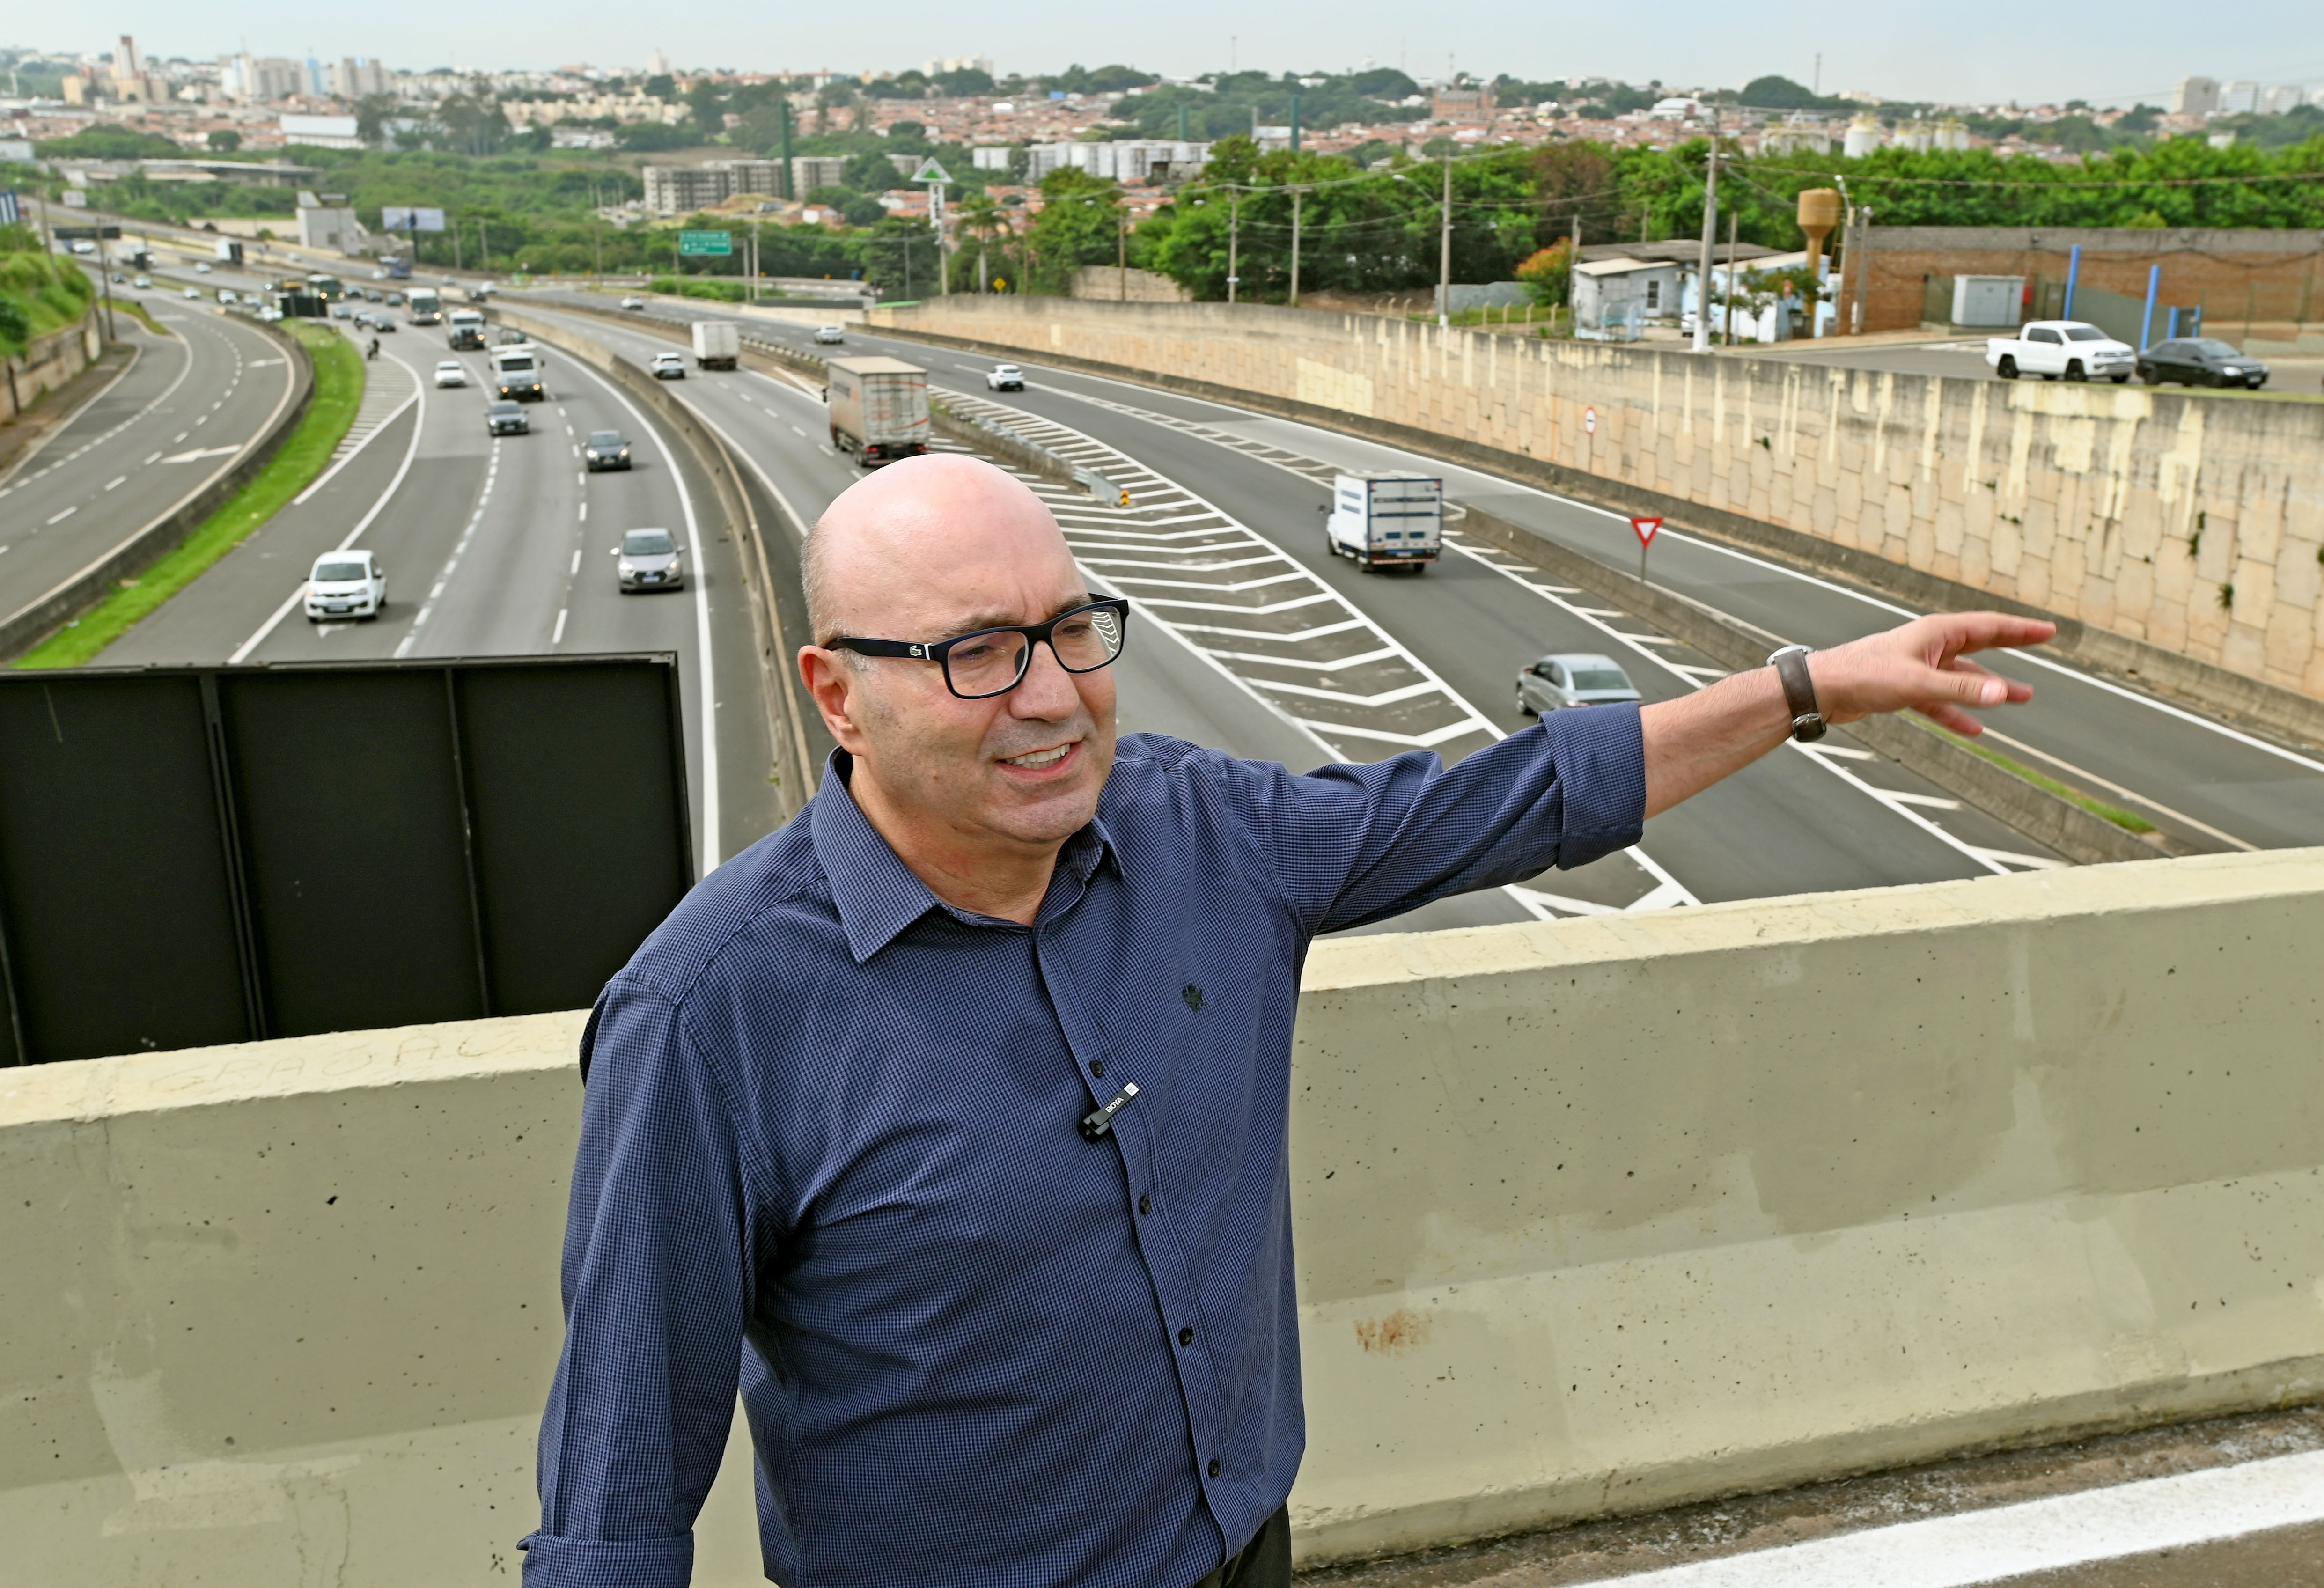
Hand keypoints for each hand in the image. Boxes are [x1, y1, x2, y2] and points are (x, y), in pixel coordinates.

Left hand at [1808, 612, 2055, 735]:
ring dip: (1989, 688)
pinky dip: (1957, 713)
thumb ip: (1961, 690)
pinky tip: (1974, 729)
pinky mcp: (1904, 688)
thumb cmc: (1863, 675)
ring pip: (1962, 677)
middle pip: (1980, 645)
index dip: (2021, 629)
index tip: (2049, 630)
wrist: (1823, 689)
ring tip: (2020, 698)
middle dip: (2012, 648)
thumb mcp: (1918, 683)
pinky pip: (1940, 701)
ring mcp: (1918, 666)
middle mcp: (1930, 645)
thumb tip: (2002, 693)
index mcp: (1937, 633)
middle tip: (2042, 645)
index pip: (1990, 626)